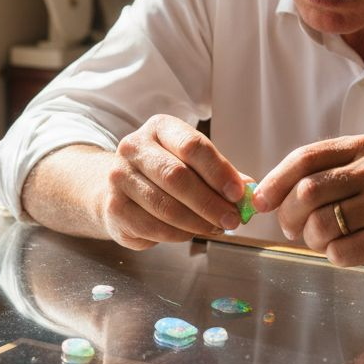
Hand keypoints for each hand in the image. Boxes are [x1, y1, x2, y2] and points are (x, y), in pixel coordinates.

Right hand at [101, 114, 248, 249]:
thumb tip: (249, 191)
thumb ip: (220, 174)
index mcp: (159, 128)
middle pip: (177, 176)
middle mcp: (134, 148)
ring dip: (197, 222)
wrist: (116, 188)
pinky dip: (179, 235)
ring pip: (166, 206)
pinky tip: (191, 233)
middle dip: (210, 202)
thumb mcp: (191, 163)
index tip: (239, 193)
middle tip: (233, 219)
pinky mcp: (114, 208)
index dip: (219, 171)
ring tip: (216, 228)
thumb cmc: (162, 174)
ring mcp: (119, 177)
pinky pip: (154, 227)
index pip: (192, 145)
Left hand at [253, 135, 363, 281]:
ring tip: (323, 239)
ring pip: (319, 225)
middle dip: (288, 215)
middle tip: (291, 228)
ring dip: (311, 239)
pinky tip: (349, 249)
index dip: (275, 182)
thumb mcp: (355, 175)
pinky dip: (333, 256)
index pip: (305, 158)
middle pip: (307, 192)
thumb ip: (314, 176)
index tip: (260, 202)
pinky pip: (338, 252)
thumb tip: (260, 196)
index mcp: (362, 148)